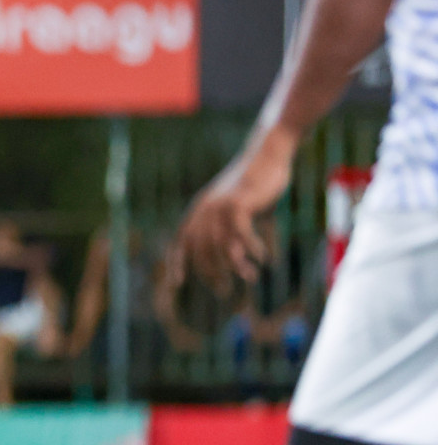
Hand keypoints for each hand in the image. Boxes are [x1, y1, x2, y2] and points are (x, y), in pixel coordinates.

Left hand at [176, 127, 294, 290]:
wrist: (268, 155)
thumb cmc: (254, 185)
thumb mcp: (236, 210)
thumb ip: (229, 232)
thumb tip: (233, 260)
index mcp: (198, 210)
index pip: (180, 241)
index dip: (176, 262)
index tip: (177, 282)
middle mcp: (203, 209)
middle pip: (199, 249)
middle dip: (210, 273)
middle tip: (224, 290)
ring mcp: (219, 206)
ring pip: (220, 246)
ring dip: (235, 266)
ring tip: (250, 277)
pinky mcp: (237, 203)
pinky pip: (240, 235)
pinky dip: (251, 249)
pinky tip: (262, 257)